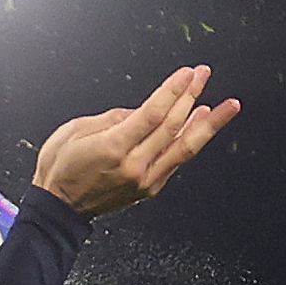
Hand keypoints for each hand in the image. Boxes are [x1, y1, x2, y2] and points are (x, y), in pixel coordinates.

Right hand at [32, 65, 239, 218]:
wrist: (58, 210)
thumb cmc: (60, 169)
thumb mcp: (75, 131)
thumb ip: (112, 118)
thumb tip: (140, 110)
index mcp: (113, 148)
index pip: (153, 114)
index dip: (173, 91)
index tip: (188, 74)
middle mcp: (134, 166)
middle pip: (172, 126)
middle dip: (190, 97)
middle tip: (203, 75)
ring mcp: (144, 180)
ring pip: (184, 148)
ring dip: (208, 124)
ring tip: (227, 106)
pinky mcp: (149, 188)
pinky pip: (176, 160)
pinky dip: (191, 141)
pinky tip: (200, 126)